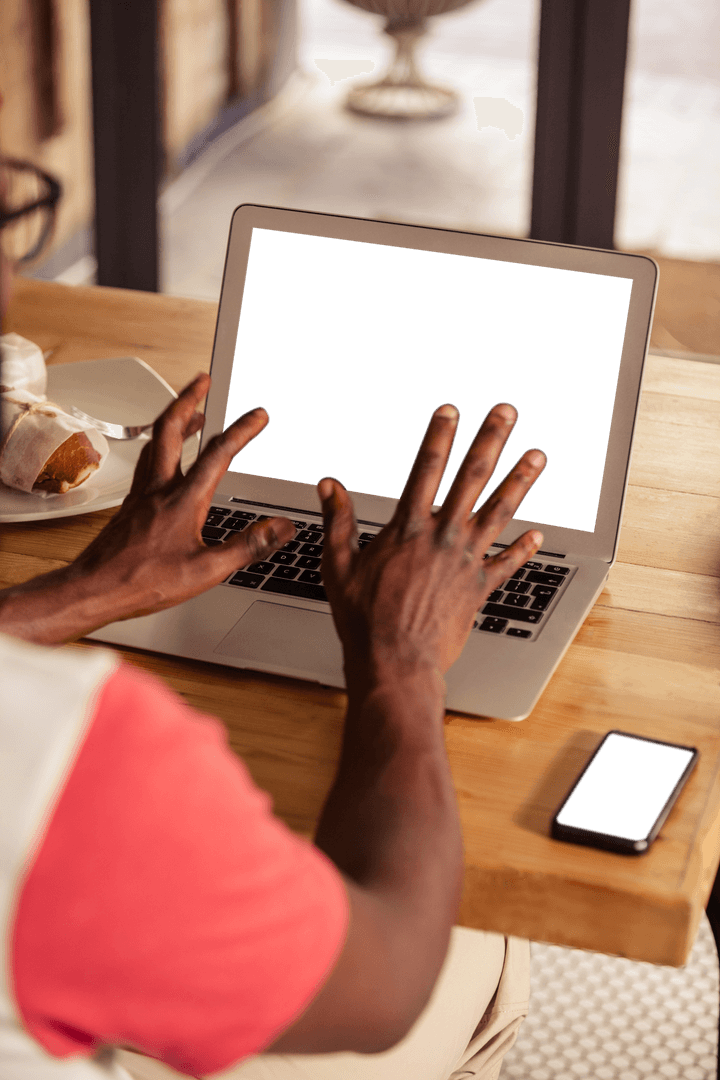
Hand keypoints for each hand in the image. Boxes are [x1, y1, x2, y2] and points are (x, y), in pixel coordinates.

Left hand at [65, 372, 295, 622]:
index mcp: (183, 500)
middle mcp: (159, 489)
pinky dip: (161, 446)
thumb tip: (282, 527)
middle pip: (172, 429)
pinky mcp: (131, 505)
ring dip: (175, 419)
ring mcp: (142, 494)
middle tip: (204, 379)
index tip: (259, 414)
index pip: (218, 454)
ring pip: (156, 442)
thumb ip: (248, 546)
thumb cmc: (144, 582)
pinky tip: (165, 456)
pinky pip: (147, 462)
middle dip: (190, 398)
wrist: (95, 589)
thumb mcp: (207, 571)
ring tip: (191, 409)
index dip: (242, 430)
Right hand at [318, 401, 545, 691]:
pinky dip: (523, 549)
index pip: (425, 468)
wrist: (395, 663)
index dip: (439, 436)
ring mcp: (465, 562)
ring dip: (520, 481)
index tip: (450, 410)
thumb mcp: (338, 565)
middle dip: (490, 440)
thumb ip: (338, 521)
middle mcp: (442, 537)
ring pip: (499, 512)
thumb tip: (329, 484)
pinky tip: (538, 535)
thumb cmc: (363, 619)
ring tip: (537, 455)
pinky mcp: (479, 589)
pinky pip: (507, 565)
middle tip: (506, 412)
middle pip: (472, 478)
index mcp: (407, 528)